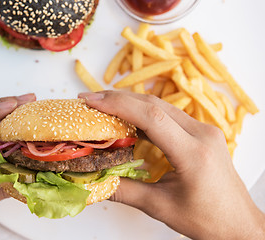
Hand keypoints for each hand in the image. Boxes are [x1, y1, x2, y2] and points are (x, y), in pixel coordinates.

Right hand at [79, 91, 264, 238]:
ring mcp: (204, 130)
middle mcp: (202, 134)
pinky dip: (144, 113)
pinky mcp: (201, 133)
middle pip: (154, 104)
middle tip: (90, 101)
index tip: (92, 102)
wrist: (238, 224)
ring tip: (103, 106)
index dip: (118, 105)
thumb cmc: (206, 219)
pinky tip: (127, 118)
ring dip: (130, 103)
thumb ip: (124, 191)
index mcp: (193, 153)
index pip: (151, 116)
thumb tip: (94, 182)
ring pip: (161, 106)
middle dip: (118, 98)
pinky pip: (169, 115)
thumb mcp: (160, 207)